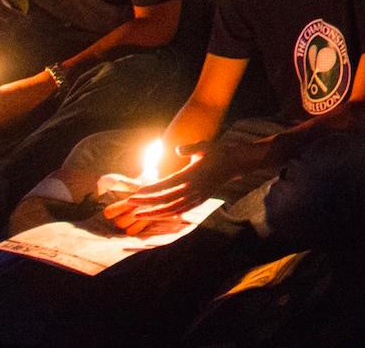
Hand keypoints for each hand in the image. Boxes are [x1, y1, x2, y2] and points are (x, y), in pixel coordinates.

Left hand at [104, 144, 229, 232]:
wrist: (234, 164)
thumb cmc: (217, 153)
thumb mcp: (204, 146)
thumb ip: (190, 148)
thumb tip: (177, 149)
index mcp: (192, 175)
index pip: (167, 185)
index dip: (151, 190)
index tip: (136, 192)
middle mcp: (194, 189)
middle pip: (166, 200)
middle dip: (147, 203)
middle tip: (130, 203)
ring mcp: (197, 197)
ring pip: (172, 209)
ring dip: (154, 213)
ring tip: (138, 215)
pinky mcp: (200, 201)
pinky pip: (181, 211)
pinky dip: (167, 215)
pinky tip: (156, 216)